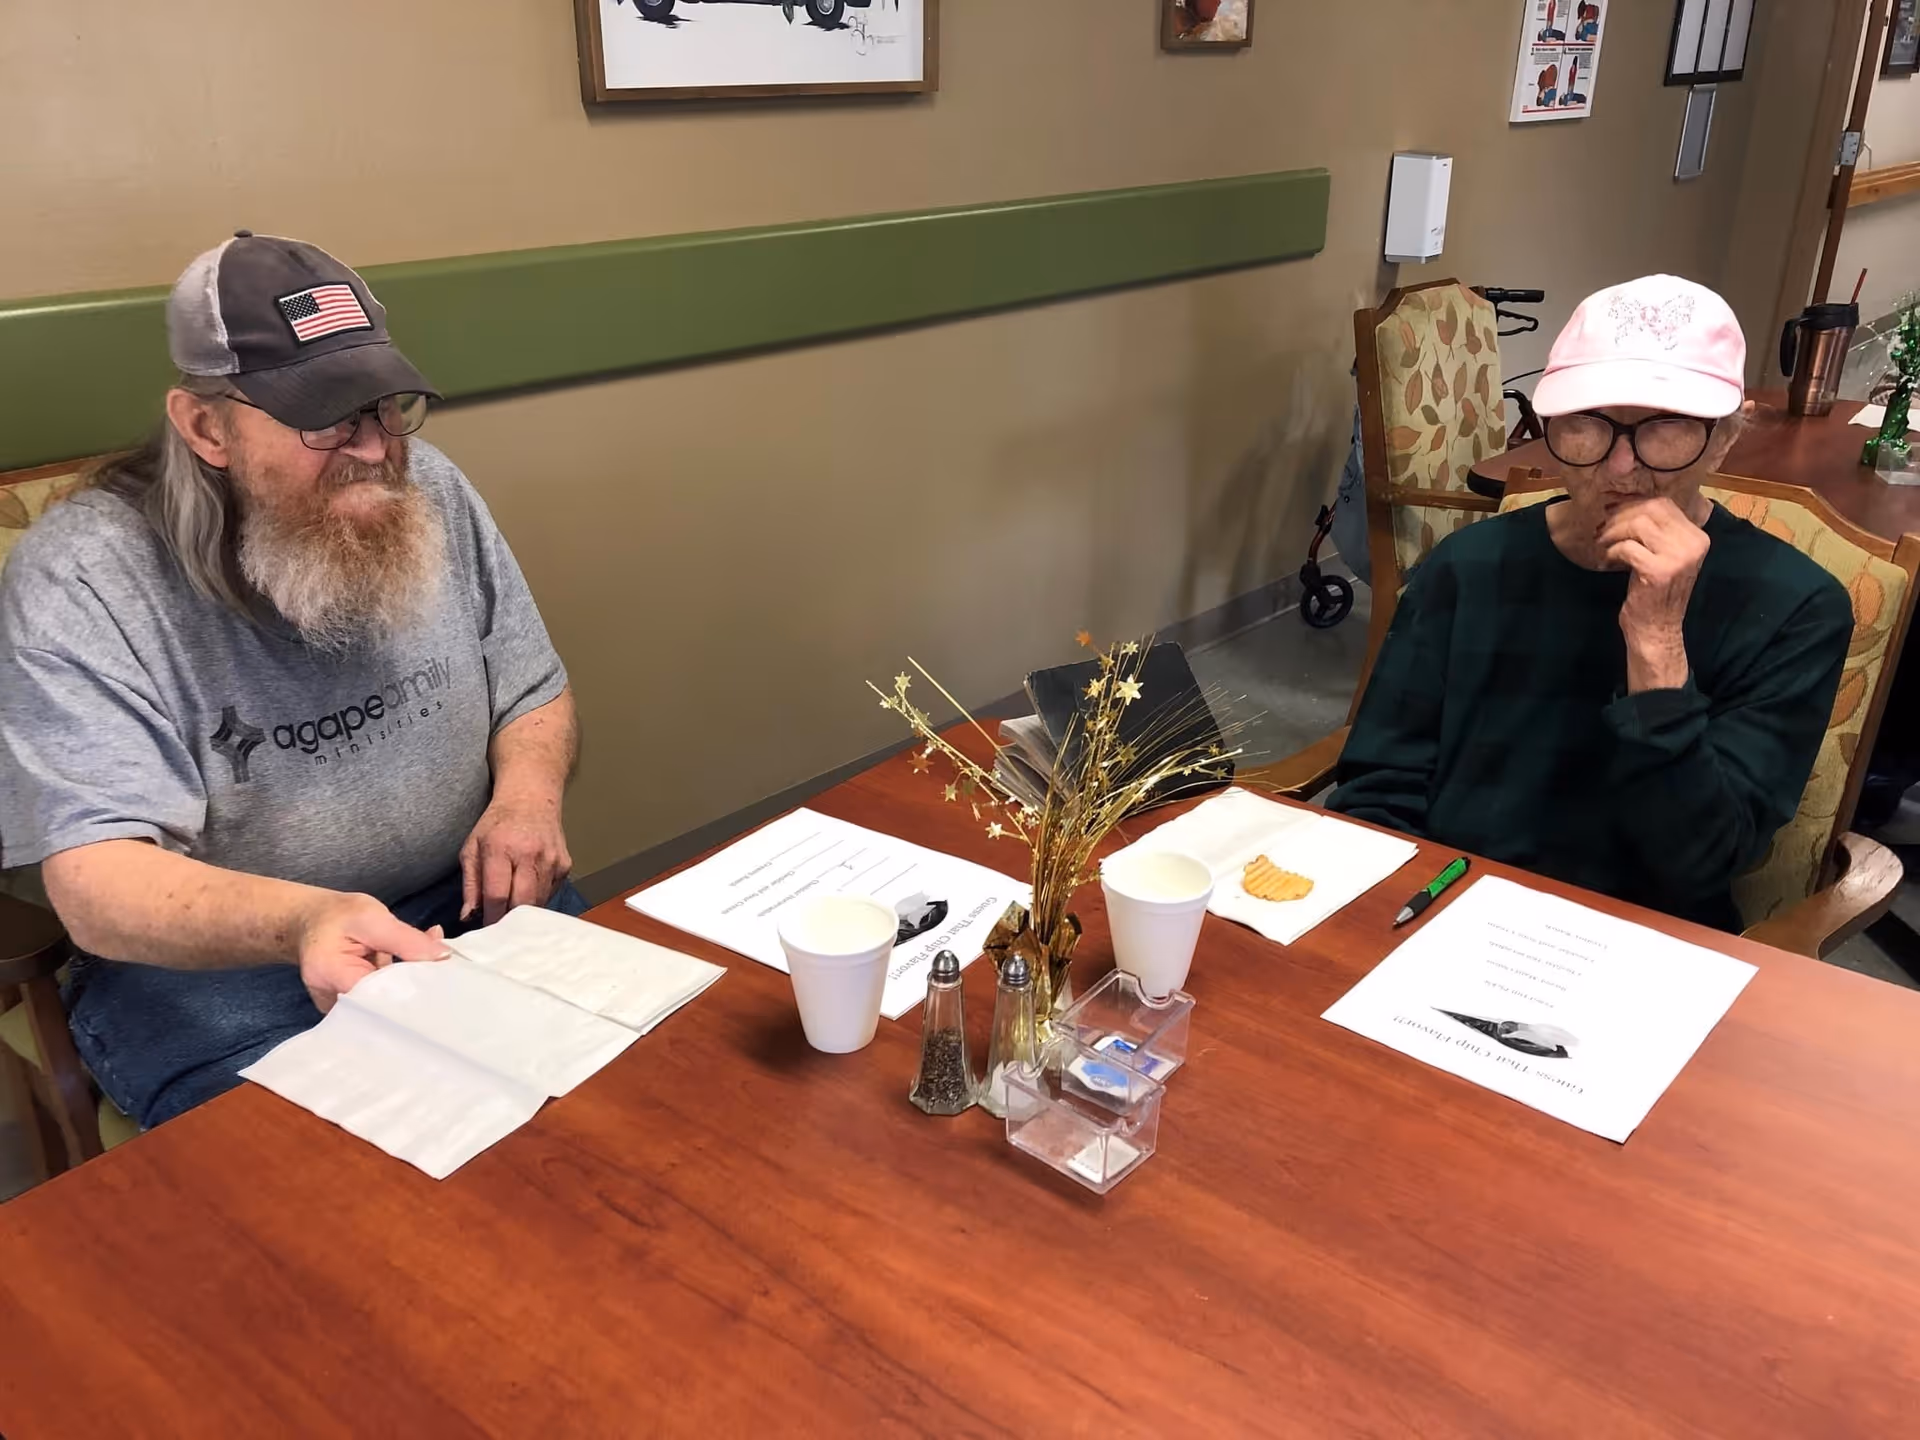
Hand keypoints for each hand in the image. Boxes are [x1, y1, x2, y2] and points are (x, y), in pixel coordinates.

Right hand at [296, 893, 449, 1012]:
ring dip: (410, 984)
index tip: (442, 979)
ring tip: (427, 965)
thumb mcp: (371, 917)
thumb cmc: (335, 917)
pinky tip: (413, 969)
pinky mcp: (353, 1008)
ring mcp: (343, 1010)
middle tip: (444, 969)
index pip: (382, 998)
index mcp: (333, 978)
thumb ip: (407, 940)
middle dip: (417, 987)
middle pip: (386, 1006)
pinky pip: (382, 999)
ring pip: (387, 1004)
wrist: (310, 922)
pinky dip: (400, 984)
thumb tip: (444, 957)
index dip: (414, 990)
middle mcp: (335, 1004)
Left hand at [460, 794, 571, 925]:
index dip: (491, 917)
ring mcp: (551, 860)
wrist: (530, 799)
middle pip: (522, 903)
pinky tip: (528, 890)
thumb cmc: (497, 824)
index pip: (497, 895)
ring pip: (538, 902)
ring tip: (511, 910)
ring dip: (524, 912)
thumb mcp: (472, 848)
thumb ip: (470, 884)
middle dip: (509, 919)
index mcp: (500, 848)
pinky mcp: (565, 865)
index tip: (486, 930)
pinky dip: (537, 899)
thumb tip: (468, 916)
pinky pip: (550, 894)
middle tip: (499, 927)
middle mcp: (529, 854)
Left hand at [1598, 496, 1709, 691]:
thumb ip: (1653, 529)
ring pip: (1638, 524)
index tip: (1611, 509)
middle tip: (1602, 528)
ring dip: (1612, 532)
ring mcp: (1679, 557)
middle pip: (1650, 509)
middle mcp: (1694, 543)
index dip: (1633, 502)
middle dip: (1619, 515)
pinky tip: (1607, 562)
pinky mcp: (1659, 571)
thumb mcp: (1661, 555)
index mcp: (1697, 536)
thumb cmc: (1654, 592)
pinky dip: (1611, 551)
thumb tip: (1623, 500)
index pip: (1663, 503)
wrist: (1657, 629)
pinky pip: (1627, 547)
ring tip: (1602, 545)